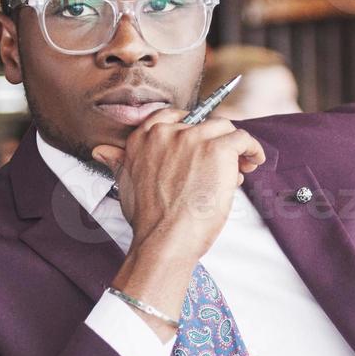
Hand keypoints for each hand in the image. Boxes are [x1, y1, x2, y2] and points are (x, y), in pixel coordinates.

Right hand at [91, 110, 265, 340]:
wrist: (164, 239)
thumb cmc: (149, 220)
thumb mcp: (125, 183)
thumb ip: (118, 161)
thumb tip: (100, 151)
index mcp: (144, 138)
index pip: (173, 116)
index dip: (191, 129)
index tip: (200, 145)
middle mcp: (168, 133)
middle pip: (203, 124)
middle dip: (214, 143)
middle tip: (221, 167)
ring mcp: (193, 138)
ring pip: (225, 129)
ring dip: (234, 149)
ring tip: (238, 171)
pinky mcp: (218, 149)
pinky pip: (243, 138)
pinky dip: (252, 150)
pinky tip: (254, 163)